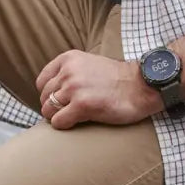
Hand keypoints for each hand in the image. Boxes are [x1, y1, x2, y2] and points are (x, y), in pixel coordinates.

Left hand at [35, 51, 161, 128]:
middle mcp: (68, 71)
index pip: (42, 82)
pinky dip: (64, 125)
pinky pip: (58, 122)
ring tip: (73, 118)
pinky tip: (77, 123)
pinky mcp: (82, 105)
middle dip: (54, 108)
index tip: (61, 101)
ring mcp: (74, 88)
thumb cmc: (118, 79)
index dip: (49, 95)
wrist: (141, 85)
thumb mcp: (88, 63)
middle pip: (44, 97)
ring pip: (48, 110)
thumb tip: (51, 91)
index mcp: (68, 59)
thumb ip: (69, 71)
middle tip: (69, 112)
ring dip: (58, 118)